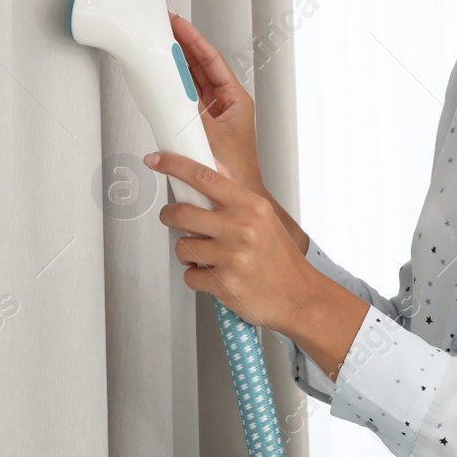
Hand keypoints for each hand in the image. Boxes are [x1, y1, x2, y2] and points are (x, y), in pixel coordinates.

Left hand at [147, 149, 314, 333]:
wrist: (299, 297)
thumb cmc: (280, 260)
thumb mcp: (265, 219)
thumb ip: (236, 199)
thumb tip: (210, 172)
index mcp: (251, 207)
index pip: (204, 177)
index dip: (174, 165)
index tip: (156, 160)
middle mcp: (241, 228)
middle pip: (182, 212)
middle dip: (169, 216)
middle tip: (172, 218)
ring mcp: (232, 256)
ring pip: (182, 247)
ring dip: (187, 253)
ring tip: (207, 257)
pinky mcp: (224, 284)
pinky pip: (189, 275)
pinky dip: (197, 277)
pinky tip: (215, 276)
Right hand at [169, 12, 264, 195]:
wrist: (235, 200)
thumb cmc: (234, 174)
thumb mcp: (209, 136)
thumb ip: (188, 113)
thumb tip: (171, 93)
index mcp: (236, 100)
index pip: (212, 60)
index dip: (194, 39)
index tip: (179, 23)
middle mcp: (225, 104)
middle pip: (201, 65)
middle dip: (183, 45)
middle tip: (166, 26)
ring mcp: (212, 114)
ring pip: (191, 81)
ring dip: (177, 63)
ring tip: (161, 44)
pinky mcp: (200, 126)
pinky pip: (184, 99)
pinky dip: (172, 86)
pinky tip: (161, 77)